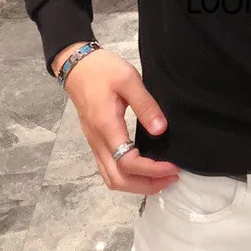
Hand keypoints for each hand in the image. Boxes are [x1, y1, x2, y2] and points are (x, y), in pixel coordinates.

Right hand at [55, 45, 180, 194]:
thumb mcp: (128, 79)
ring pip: (111, 178)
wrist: (77, 65)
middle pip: (118, 180)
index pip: (128, 163)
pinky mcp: (95, 141)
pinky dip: (127, 176)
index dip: (152, 170)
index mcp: (106, 127)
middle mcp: (98, 141)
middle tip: (172, 177)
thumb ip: (145, 105)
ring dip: (136, 184)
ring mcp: (94, 143)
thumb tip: (160, 129)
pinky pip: (109, 169)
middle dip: (147, 185)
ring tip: (161, 177)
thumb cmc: (102, 70)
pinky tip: (144, 168)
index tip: (173, 167)